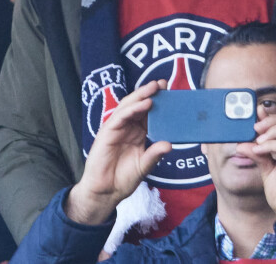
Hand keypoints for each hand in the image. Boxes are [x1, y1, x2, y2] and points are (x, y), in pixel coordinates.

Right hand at [66, 80, 171, 224]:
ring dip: (142, 95)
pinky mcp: (107, 132)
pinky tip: (145, 103)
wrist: (105, 192)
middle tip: (163, 83)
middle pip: (139, 104)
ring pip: (129, 106)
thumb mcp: (144, 165)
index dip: (158, 100)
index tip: (170, 91)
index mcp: (137, 131)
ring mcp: (117, 128)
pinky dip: (133, 108)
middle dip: (150, 92)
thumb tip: (170, 144)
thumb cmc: (123, 178)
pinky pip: (120, 116)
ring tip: (155, 87)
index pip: (148, 112)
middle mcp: (127, 126)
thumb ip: (155, 154)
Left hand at [236, 115, 275, 225]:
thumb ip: (258, 152)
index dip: (271, 117)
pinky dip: (272, 145)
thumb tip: (241, 142)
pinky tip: (260, 150)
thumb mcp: (266, 167)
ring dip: (273, 131)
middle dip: (271, 121)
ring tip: (258, 140)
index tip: (255, 116)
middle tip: (255, 129)